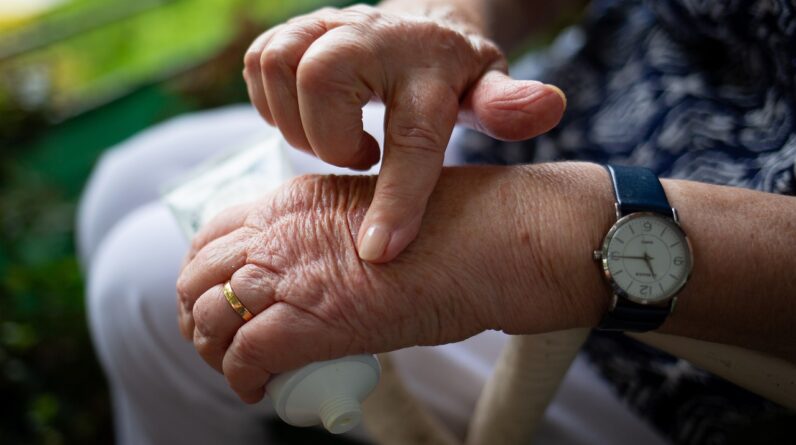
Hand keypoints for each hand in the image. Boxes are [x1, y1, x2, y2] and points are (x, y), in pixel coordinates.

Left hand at [176, 164, 611, 403]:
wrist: (485, 242)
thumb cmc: (449, 228)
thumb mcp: (369, 210)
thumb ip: (328, 232)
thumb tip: (318, 272)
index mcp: (293, 198)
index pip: (214, 231)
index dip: (206, 270)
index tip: (221, 294)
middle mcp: (277, 230)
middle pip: (197, 275)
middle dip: (197, 312)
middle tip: (219, 339)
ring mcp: (287, 273)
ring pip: (208, 316)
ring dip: (212, 350)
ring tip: (235, 369)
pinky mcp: (306, 320)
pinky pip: (243, 357)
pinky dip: (241, 379)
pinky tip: (256, 390)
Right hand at [243, 4, 566, 262]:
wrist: (416, 29)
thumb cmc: (451, 75)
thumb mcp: (487, 90)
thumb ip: (507, 105)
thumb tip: (550, 105)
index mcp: (429, 64)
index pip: (412, 135)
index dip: (396, 198)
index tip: (379, 252)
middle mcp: (372, 35)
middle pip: (322, 78)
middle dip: (328, 138)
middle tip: (360, 157)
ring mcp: (326, 24)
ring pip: (279, 66)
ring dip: (297, 122)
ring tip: (335, 139)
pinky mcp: (292, 29)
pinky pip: (258, 63)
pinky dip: (273, 103)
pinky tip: (309, 119)